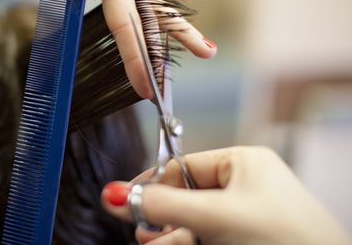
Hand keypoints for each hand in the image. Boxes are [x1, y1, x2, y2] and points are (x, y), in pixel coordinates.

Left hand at [0, 0, 215, 97]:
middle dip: (170, 37)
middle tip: (207, 55)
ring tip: (203, 46)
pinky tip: (170, 15)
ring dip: (171, 26)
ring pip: (143, 3)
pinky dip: (151, 13)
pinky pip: (127, 2)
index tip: (144, 80)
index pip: (125, 7)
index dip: (136, 45)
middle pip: (146, 4)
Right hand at [101, 146, 350, 244]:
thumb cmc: (285, 239)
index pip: (182, 166)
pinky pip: (207, 237)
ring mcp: (247, 217)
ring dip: (171, 237)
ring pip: (193, 223)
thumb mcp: (213, 216)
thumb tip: (115, 194)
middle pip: (184, 198)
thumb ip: (162, 205)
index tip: (128, 204)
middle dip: (161, 219)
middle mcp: (245, 187)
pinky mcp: (248, 239)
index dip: (153, 186)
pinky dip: (187, 243)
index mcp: (243, 163)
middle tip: (144, 235)